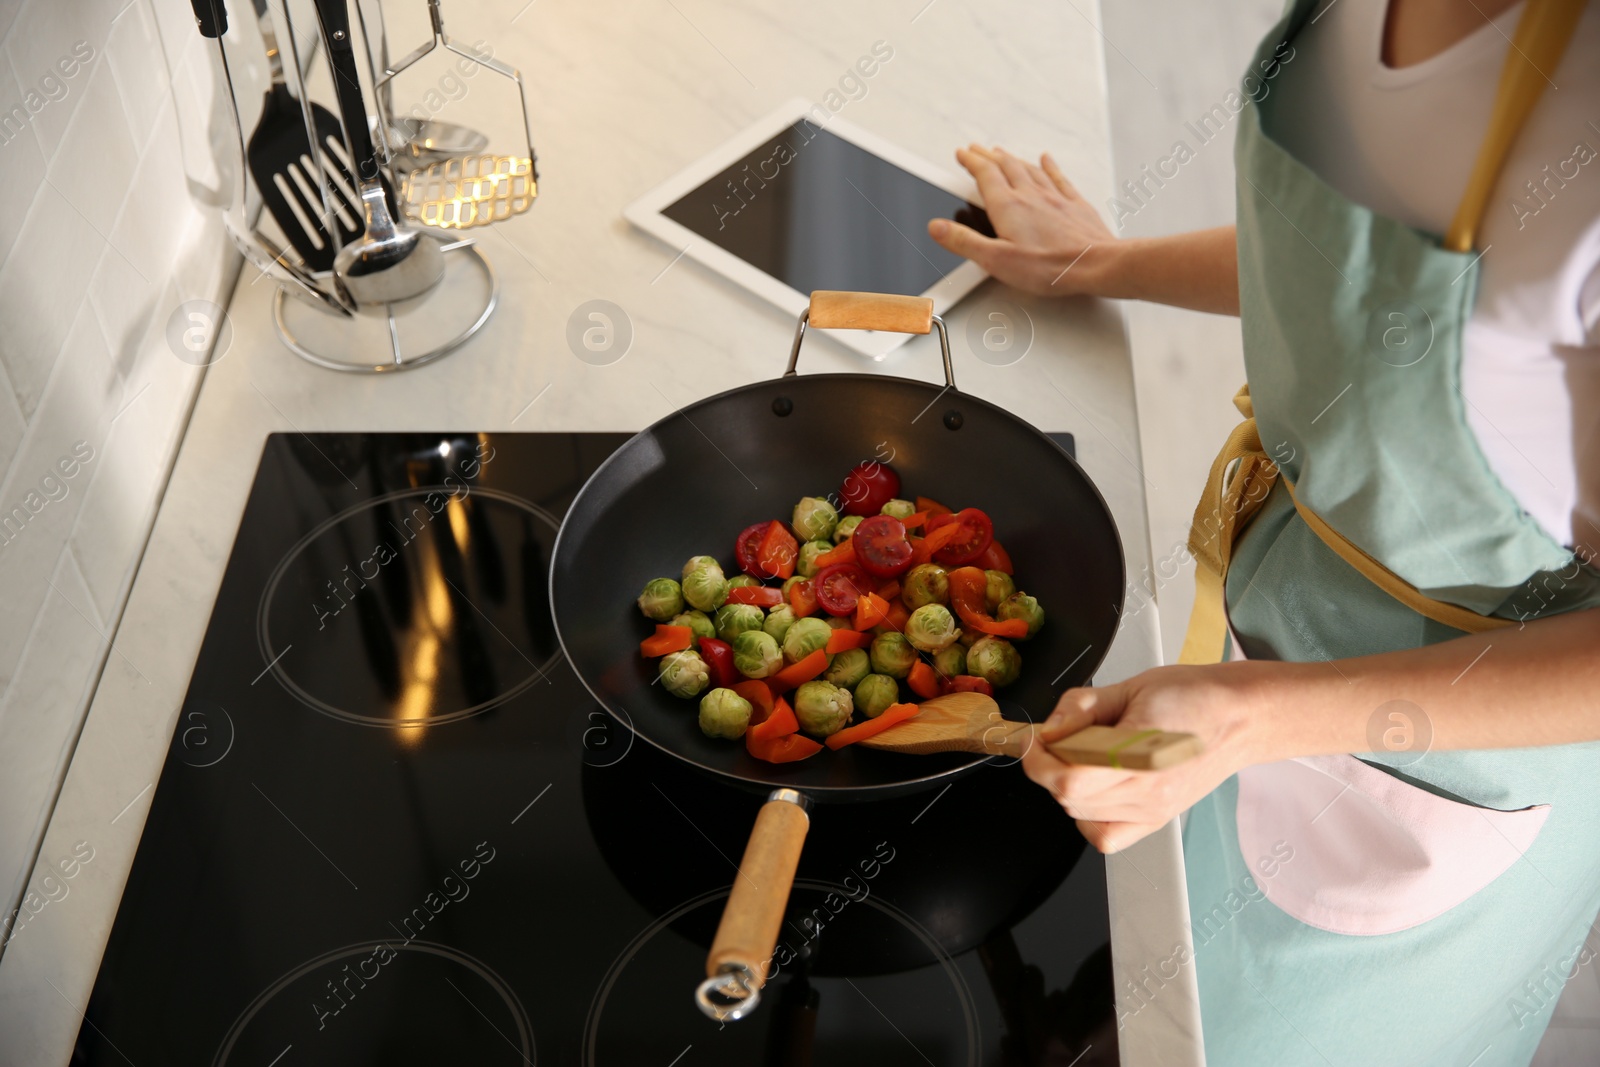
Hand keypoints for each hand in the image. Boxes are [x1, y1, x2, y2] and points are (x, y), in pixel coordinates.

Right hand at [927, 145, 1116, 296]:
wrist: (1094, 264)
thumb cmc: (1050, 267)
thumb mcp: (996, 260)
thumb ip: (964, 242)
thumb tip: (937, 228)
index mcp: (1008, 207)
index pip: (985, 175)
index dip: (971, 162)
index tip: (962, 154)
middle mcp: (1030, 196)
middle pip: (1005, 166)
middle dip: (988, 156)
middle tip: (977, 149)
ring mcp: (1054, 197)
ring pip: (1028, 168)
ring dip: (1012, 158)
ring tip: (1001, 152)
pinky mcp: (1074, 204)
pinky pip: (1058, 177)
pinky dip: (1048, 165)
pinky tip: (1046, 159)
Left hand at [1021, 664, 1274, 852]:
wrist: (1240, 717)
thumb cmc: (1194, 696)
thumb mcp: (1131, 686)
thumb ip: (1081, 708)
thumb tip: (1049, 729)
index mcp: (1142, 754)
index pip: (1070, 777)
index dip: (1039, 758)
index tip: (1035, 738)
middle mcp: (1148, 792)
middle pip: (1070, 798)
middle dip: (1047, 768)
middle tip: (1055, 740)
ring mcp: (1153, 811)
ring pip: (1081, 817)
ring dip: (1066, 788)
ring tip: (1081, 757)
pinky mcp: (1156, 820)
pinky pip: (1106, 837)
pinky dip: (1088, 816)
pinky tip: (1094, 788)